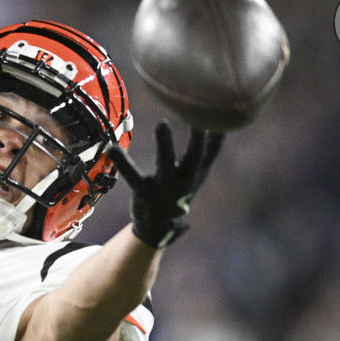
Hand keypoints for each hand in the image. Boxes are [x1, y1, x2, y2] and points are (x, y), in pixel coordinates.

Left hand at [107, 120, 222, 248]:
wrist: (159, 226)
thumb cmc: (180, 191)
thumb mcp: (199, 172)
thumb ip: (211, 150)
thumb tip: (223, 126)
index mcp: (197, 171)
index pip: (211, 151)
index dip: (218, 135)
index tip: (225, 114)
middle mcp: (183, 178)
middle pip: (195, 156)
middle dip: (197, 138)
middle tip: (198, 116)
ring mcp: (164, 186)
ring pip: (166, 162)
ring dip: (165, 144)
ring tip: (163, 124)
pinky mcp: (144, 191)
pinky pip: (132, 175)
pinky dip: (122, 162)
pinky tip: (114, 149)